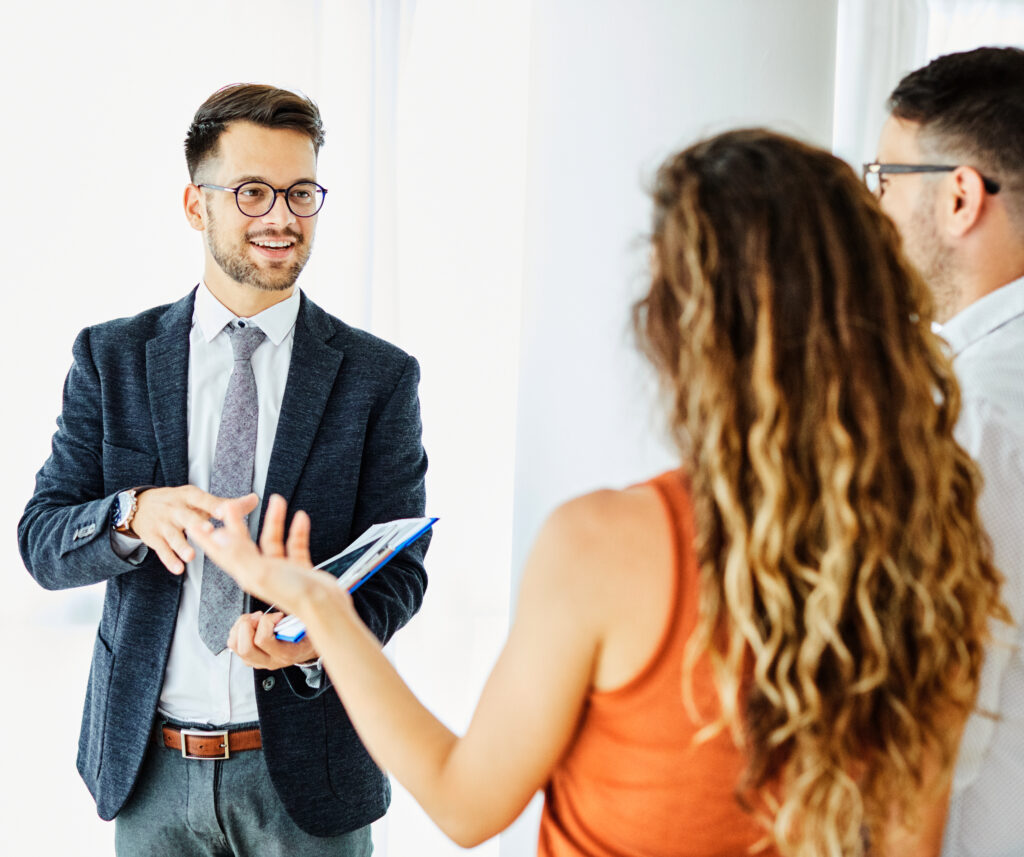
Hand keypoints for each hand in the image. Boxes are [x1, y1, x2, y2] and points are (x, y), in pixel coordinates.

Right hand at [131, 486, 258, 573]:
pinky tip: (178, 568)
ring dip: (182, 546)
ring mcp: (163, 524)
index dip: (213, 505)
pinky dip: (169, 560)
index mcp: (189, 497)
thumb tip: (255, 500)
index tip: (224, 512)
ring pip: (173, 536)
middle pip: (186, 517)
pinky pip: (162, 550)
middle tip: (208, 531)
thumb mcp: (198, 499)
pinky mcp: (154, 538)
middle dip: (197, 524)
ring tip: (191, 556)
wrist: (139, 505)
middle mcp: (175, 509)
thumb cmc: (178, 503)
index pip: (202, 500)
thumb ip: (226, 503)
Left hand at [188, 493, 344, 618]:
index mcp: (247, 573)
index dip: (207, 539)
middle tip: (231, 506)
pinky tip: (300, 519)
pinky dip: (297, 531)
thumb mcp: (260, 571)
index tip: (196, 524)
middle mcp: (261, 571)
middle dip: (237, 523)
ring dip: (273, 521)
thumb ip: (239, 553)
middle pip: (244, 543)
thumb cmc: (293, 594)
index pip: (222, 552)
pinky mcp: (299, 569)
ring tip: (276, 501)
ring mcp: (280, 570)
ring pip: (272, 540)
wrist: (325, 607)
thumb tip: (218, 537)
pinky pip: (295, 545)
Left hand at [227, 610, 319, 668]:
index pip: (263, 640)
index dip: (267, 621)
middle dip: (248, 626)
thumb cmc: (307, 636)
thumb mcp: (308, 625)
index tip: (277, 615)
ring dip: (240, 628)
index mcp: (286, 654)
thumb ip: (299, 616)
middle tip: (259, 617)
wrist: (307, 649)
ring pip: (235, 647)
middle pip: (245, 648)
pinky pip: (234, 644)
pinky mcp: (251, 658)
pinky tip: (250, 625)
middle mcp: (270, 661)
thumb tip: (288, 598)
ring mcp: (258, 661)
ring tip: (253, 619)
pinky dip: (237, 631)